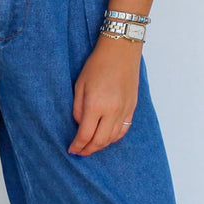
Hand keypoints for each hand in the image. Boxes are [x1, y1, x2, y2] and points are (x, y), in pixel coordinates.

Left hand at [69, 35, 139, 154]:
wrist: (121, 51)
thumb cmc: (98, 64)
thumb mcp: (79, 85)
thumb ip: (77, 108)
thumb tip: (80, 125)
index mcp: (95, 105)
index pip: (85, 135)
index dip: (78, 146)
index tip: (72, 150)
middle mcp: (112, 111)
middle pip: (100, 141)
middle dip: (88, 150)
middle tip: (80, 152)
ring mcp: (124, 110)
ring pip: (113, 138)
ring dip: (101, 145)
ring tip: (91, 146)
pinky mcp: (132, 107)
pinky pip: (123, 130)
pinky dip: (114, 138)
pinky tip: (106, 138)